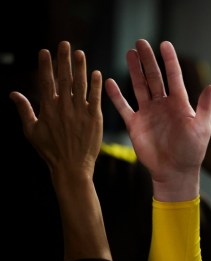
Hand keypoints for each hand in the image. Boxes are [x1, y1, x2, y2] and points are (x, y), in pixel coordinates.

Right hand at [9, 41, 101, 182]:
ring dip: (80, 68)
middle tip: (65, 44)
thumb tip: (13, 93)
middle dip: (64, 60)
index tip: (45, 51)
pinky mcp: (94, 118)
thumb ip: (24, 110)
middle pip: (64, 79)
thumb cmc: (50, 151)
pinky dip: (96, 85)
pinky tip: (96, 73)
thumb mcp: (32, 131)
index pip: (46, 82)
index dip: (45, 66)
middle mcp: (64, 108)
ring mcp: (80, 112)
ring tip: (80, 53)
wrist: (72, 167)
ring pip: (80, 85)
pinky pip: (96, 98)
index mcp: (48, 109)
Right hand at [105, 39, 210, 200]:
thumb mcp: (201, 128)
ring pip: (140, 87)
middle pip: (154, 77)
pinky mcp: (135, 125)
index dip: (169, 61)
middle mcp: (163, 105)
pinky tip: (109, 82)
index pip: (174, 77)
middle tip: (140, 43)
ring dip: (134, 71)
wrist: (175, 172)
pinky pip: (124, 107)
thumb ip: (204, 107)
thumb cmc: (192, 152)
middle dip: (148, 60)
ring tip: (129, 53)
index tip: (164, 44)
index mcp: (180, 104)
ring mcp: (148, 113)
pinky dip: (116, 96)